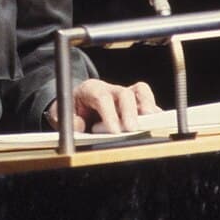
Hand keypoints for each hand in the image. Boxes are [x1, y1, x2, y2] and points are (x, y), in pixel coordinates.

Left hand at [46, 78, 160, 132]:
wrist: (76, 105)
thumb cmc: (70, 110)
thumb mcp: (60, 114)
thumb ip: (67, 120)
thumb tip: (80, 126)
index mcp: (90, 89)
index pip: (101, 97)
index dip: (109, 113)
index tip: (115, 131)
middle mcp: (110, 89)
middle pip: (124, 93)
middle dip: (130, 111)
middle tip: (132, 129)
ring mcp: (124, 94)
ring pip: (140, 93)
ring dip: (148, 107)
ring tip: (154, 124)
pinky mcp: (135, 103)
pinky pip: (148, 102)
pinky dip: (154, 113)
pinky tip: (158, 126)